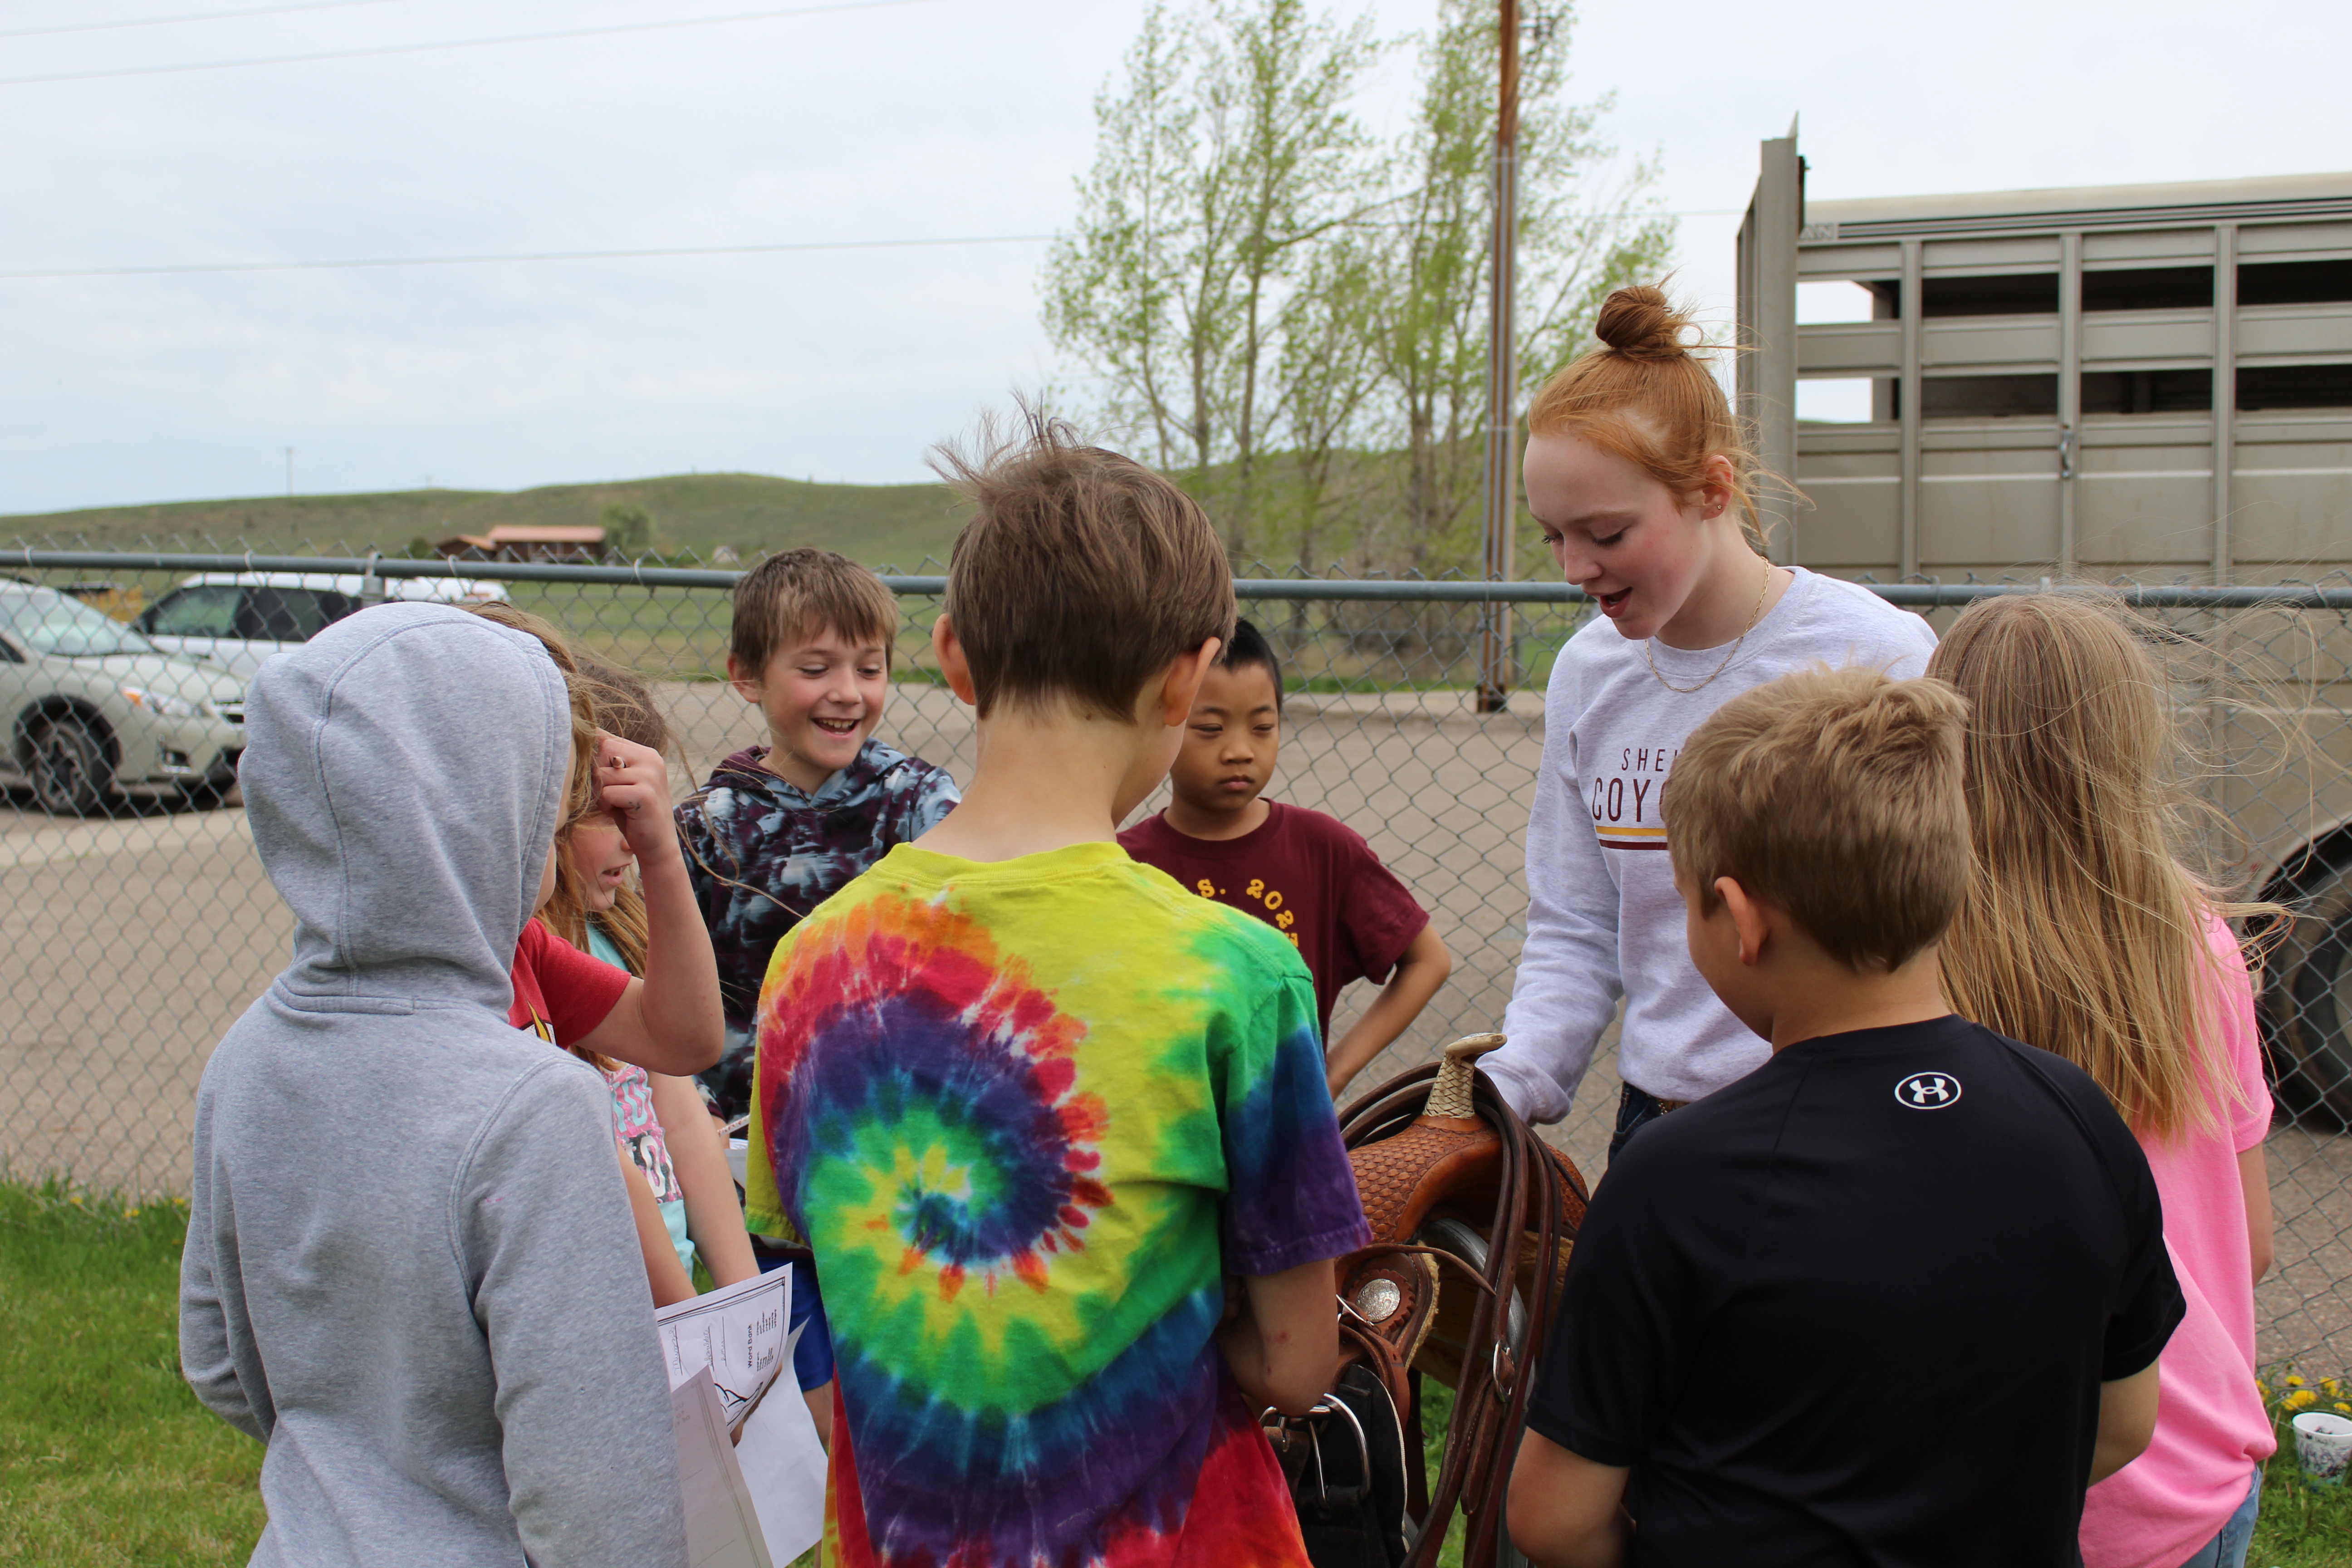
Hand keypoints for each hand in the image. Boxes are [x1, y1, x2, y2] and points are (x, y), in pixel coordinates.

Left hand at [595, 731, 679, 865]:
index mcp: (646, 753)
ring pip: (602, 774)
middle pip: (602, 751)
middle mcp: (651, 759)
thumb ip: (608, 763)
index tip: (599, 776)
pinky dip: (606, 805)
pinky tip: (622, 813)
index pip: (607, 738)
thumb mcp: (621, 782)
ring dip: (601, 793)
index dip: (594, 756)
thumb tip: (579, 741)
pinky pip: (606, 793)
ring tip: (617, 805)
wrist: (657, 844)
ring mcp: (650, 775)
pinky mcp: (644, 794)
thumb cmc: (632, 813)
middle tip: (611, 794)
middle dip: (598, 775)